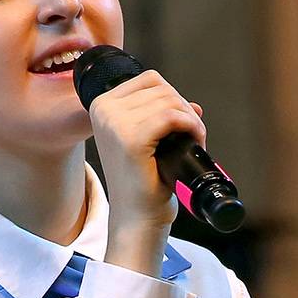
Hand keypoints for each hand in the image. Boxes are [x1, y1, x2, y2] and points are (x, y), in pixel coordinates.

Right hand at [87, 68, 206, 276]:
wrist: (138, 217)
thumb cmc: (145, 181)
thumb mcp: (148, 140)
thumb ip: (161, 116)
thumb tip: (192, 105)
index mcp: (101, 105)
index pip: (149, 80)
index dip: (173, 97)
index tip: (180, 124)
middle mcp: (103, 110)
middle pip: (161, 87)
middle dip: (184, 108)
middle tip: (191, 136)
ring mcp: (114, 124)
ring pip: (169, 100)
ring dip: (190, 119)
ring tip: (193, 141)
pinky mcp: (131, 139)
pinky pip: (172, 116)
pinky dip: (191, 126)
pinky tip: (195, 142)